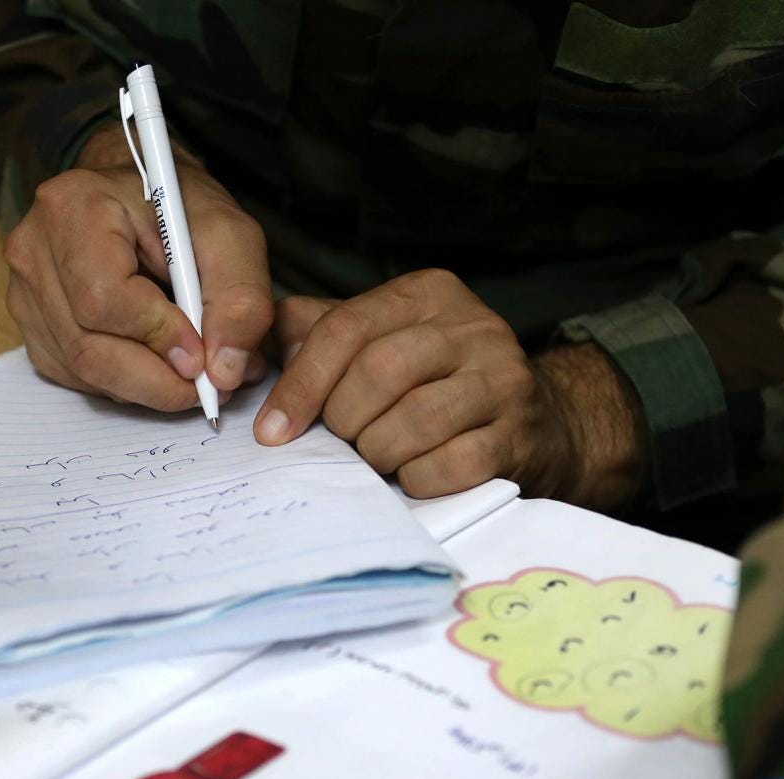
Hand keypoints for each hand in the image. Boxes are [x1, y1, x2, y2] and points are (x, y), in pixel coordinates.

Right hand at [3, 125, 270, 409]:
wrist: (138, 196)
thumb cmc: (178, 208)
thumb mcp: (230, 235)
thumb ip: (239, 300)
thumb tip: (224, 371)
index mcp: (73, 209)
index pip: (103, 299)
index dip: (157, 337)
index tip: (201, 354)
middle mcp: (34, 252)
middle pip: (88, 348)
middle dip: (156, 380)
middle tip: (206, 385)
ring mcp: (25, 293)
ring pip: (83, 371)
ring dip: (144, 385)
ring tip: (187, 366)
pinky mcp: (31, 326)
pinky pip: (74, 377)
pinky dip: (122, 382)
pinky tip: (150, 358)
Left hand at [255, 271, 643, 508]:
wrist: (537, 422)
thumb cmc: (435, 383)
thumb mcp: (380, 340)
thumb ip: (315, 333)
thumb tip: (246, 347)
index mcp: (427, 294)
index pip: (346, 329)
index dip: (300, 385)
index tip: (271, 431)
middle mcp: (472, 325)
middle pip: (378, 372)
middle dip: (344, 421)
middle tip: (341, 443)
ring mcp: (503, 378)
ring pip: (413, 420)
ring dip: (378, 453)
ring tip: (376, 458)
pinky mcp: (519, 433)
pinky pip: (448, 465)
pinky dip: (416, 479)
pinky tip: (413, 475)